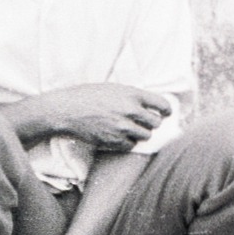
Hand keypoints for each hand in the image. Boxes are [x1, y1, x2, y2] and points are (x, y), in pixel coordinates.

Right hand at [48, 84, 170, 150]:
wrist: (66, 110)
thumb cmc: (87, 96)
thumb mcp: (113, 88)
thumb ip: (132, 96)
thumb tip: (150, 106)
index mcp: (132, 94)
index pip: (162, 104)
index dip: (166, 110)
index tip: (165, 113)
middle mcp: (131, 110)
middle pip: (156, 123)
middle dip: (151, 123)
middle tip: (144, 122)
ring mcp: (123, 127)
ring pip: (145, 136)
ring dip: (140, 134)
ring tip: (129, 128)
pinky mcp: (114, 140)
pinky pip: (131, 145)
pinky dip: (127, 142)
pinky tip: (118, 135)